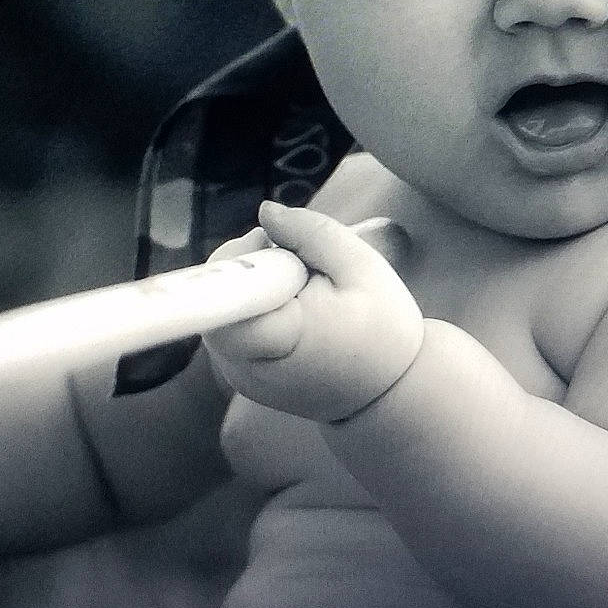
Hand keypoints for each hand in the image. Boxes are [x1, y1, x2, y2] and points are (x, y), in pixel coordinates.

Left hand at [203, 201, 422, 422]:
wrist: (391, 395)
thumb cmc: (383, 330)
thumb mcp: (362, 265)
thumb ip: (310, 232)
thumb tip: (265, 212)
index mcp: (278, 337)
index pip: (218, 295)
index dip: (238, 259)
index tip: (271, 245)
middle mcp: (245, 365)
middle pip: (216, 294)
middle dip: (252, 264)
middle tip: (298, 264)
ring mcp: (237, 376)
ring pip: (220, 307)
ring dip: (254, 287)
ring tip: (302, 294)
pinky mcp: (238, 378)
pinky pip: (229, 326)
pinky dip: (254, 310)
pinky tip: (293, 314)